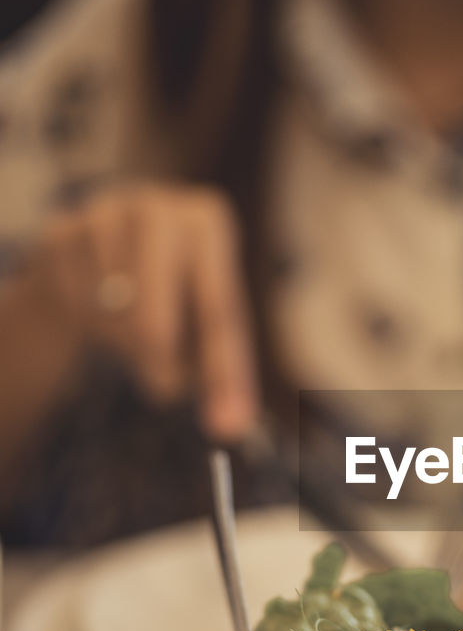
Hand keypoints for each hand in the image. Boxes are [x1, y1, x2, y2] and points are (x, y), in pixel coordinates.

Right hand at [29, 182, 258, 438]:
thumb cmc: (167, 296)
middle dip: (161, 354)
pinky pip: (75, 299)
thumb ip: (220, 373)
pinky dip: (85, 318)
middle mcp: (158, 206)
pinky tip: (93, 306)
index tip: (228, 423)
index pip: (220, 306)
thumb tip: (232, 424)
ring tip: (129, 330)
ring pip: (113, 302)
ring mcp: (105, 212)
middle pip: (160, 300)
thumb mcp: (203, 329)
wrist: (93, 262)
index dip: (223, 372)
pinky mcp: (61, 231)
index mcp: (208, 221)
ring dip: (122, 338)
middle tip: (164, 390)